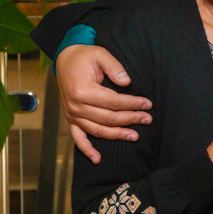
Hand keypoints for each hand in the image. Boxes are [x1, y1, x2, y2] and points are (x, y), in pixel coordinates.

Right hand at [57, 44, 151, 163]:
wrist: (65, 59)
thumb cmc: (84, 57)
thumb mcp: (100, 54)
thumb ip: (114, 67)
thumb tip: (127, 82)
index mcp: (82, 91)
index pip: (113, 102)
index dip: (132, 104)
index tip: (147, 104)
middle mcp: (75, 106)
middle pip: (108, 118)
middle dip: (130, 119)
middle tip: (148, 119)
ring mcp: (72, 115)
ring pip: (98, 130)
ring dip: (117, 135)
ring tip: (135, 136)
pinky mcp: (71, 119)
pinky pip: (78, 138)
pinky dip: (87, 150)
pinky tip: (97, 159)